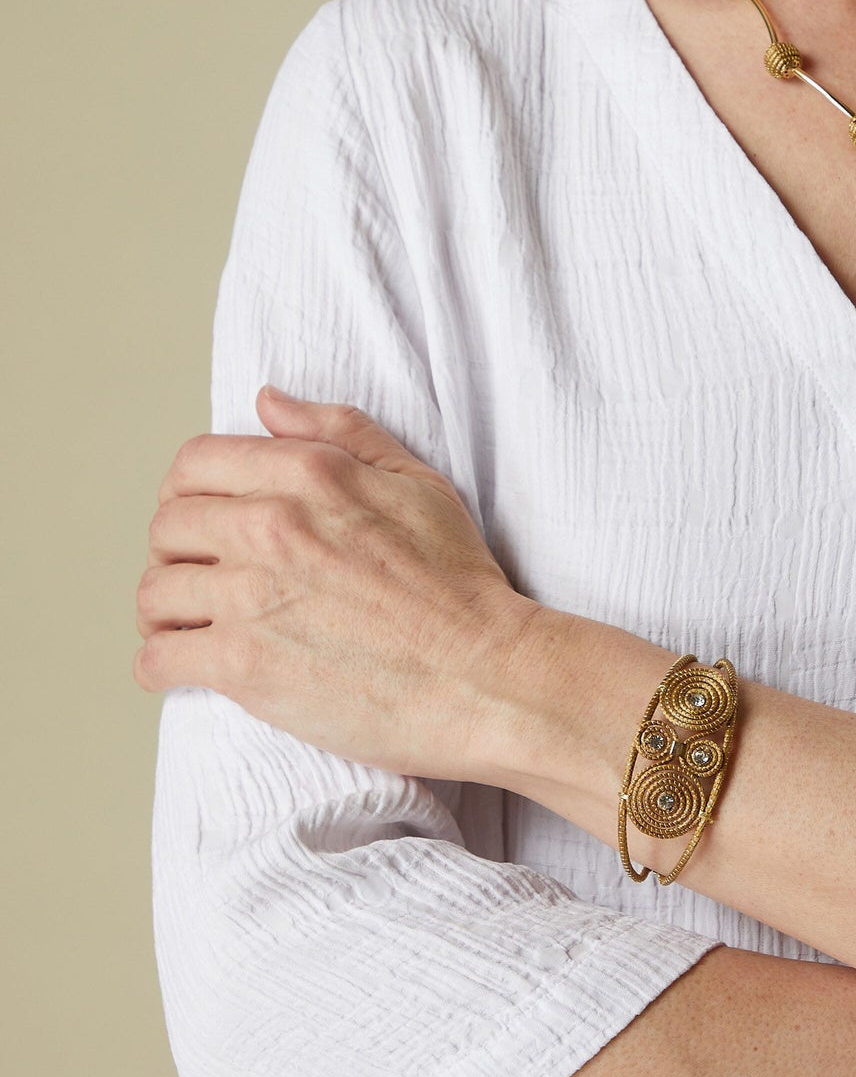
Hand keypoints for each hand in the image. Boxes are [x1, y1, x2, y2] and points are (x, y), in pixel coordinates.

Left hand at [134, 387, 538, 780]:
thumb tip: (268, 401)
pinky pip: (157, 658)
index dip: (187, 489)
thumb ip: (339, 431)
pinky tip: (184, 666)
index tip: (201, 517)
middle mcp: (269, 527)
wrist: (479, 674)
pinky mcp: (242, 666)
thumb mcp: (416, 482)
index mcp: (308, 475)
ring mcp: (250, 597)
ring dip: (163, 610)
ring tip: (187, 624)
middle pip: (166, 527)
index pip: (195, 463)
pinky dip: (159, 664)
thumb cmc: (458, 583)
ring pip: (154, 592)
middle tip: (199, 575)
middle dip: (175, 550)